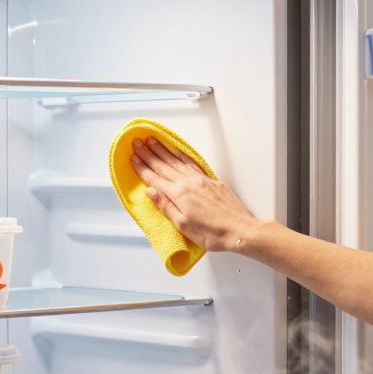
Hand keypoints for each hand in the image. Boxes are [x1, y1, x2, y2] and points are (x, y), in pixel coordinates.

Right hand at [129, 137, 258, 251]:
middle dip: (149, 154)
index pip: (155, 179)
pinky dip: (182, 156)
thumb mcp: (183, 225)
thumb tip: (151, 191)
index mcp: (179, 195)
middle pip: (164, 166)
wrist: (240, 229)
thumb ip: (166, 206)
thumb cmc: (212, 233)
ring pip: (177, 161)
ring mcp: (201, 180)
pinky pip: (192, 163)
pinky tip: (177, 152)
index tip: (132, 158)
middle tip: (137, 143)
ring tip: (153, 141)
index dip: (142, 168)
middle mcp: (189, 183)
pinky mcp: (212, 181)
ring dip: (163, 150)